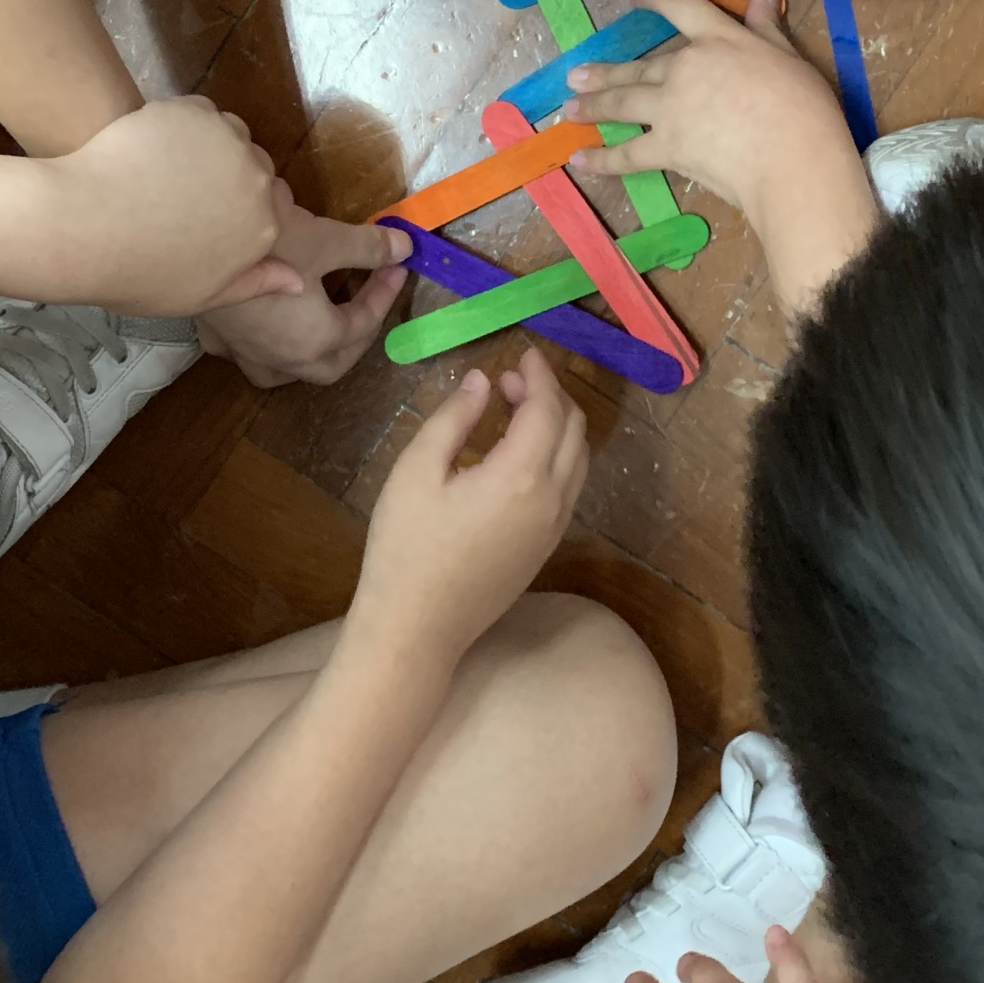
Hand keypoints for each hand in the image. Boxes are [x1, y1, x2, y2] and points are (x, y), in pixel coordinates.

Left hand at [42, 98, 297, 317]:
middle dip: (232, 177)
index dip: (247, 210)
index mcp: (264, 229)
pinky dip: (181, 125)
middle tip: (186, 193)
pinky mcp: (193, 113)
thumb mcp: (200, 296)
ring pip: (231, 134)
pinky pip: (199, 113)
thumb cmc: (137, 272)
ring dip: (211, 146)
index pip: (276, 207)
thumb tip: (298, 281)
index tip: (214, 216)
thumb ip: (254, 283)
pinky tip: (151, 147)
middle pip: (257, 168)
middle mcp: (257, 182)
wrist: (82, 225)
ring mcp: (226, 141)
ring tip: (167, 168)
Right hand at [196, 187, 411, 385]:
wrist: (193, 241)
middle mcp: (280, 359)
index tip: (396, 266)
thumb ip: (368, 248)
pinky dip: (264, 342)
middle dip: (355, 339)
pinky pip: (245, 351)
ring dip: (309, 356)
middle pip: (329, 365)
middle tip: (367, 304)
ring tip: (321, 328)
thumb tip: (403, 246)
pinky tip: (264, 321)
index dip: (384, 294)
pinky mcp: (215, 334)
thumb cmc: (268, 245)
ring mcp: (242, 351)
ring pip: (284, 370)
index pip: (362, 323)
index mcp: (315, 342)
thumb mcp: (326, 241)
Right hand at [353, 349, 588, 666]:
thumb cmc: (405, 547)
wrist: (417, 630)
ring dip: (557, 426)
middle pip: (573, 430)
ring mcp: (554, 528)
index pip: (548, 408)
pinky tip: (517, 455)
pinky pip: (568, 487)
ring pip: (577, 460)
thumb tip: (482, 381)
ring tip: (514, 411)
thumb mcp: (416, 472)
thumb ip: (454, 418)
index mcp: (523, 476)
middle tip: (512, 380)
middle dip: (550, 396)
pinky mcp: (546, 548)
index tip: (524, 352)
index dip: (540, 375)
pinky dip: (555, 456)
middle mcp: (552, 500)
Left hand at [561, 0, 855, 220]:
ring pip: (623, 102)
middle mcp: (685, 67)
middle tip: (577, 75)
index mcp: (717, 38)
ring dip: (594, 106)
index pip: (678, 6)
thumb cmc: (804, 107)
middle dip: (606, 71)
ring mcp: (671, 108)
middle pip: (640, 65)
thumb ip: (767, 26)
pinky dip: (602, 160)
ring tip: (570, 108)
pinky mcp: (667, 148)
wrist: (794, 160)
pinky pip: (627, 154)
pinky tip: (580, 160)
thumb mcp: (789, 57)